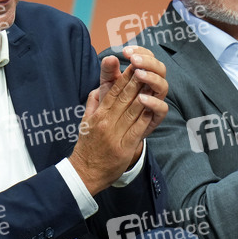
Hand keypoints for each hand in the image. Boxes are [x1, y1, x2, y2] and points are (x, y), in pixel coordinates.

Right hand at [70, 47, 167, 193]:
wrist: (84, 173)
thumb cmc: (86, 146)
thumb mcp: (85, 122)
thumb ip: (93, 104)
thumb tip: (98, 89)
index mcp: (98, 115)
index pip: (113, 92)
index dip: (125, 78)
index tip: (135, 66)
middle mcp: (106, 122)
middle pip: (125, 98)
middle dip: (137, 81)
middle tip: (147, 68)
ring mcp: (115, 135)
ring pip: (133, 111)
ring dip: (145, 96)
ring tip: (153, 83)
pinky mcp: (124, 148)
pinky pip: (137, 129)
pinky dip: (146, 117)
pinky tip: (153, 107)